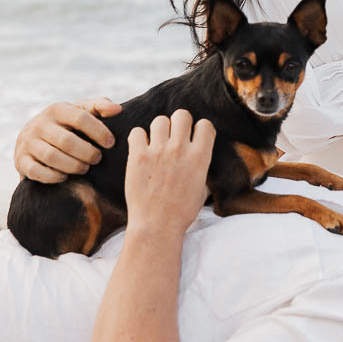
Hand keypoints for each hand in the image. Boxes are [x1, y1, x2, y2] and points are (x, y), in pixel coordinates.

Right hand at [13, 97, 120, 182]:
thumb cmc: (65, 125)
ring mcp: (27, 142)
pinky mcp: (21, 160)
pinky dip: (54, 176)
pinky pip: (37, 171)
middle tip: (97, 159)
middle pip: (67, 141)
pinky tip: (65, 176)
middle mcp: (39, 124)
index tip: (111, 143)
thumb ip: (99, 107)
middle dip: (86, 153)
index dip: (99, 131)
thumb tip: (118, 110)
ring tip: (84, 168)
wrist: (31, 139)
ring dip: (72, 165)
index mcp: (56, 109)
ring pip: (52, 156)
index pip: (80, 117)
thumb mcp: (80, 111)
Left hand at [124, 111, 215, 238]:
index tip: (193, 139)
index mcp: (200, 157)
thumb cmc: (181, 212)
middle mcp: (180, 150)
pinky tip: (141, 149)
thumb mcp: (202, 189)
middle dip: (178, 124)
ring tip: (156, 144)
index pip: (205, 124)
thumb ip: (202, 168)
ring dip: (159, 130)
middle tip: (173, 138)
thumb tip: (200, 156)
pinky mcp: (137, 156)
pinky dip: (138, 138)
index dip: (199, 130)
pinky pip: (137, 132)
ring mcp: (158, 152)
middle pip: (182, 115)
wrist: (156, 226)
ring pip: (160, 120)